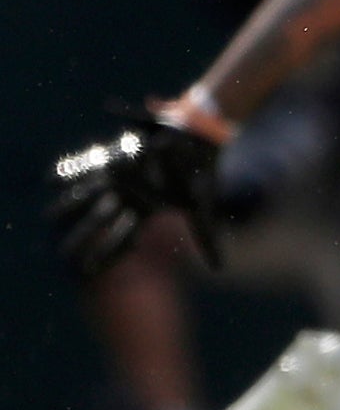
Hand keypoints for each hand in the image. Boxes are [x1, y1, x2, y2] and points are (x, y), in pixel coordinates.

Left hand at [49, 114, 224, 279]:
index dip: (105, 257)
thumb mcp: (203, 206)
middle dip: (81, 237)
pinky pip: (84, 165)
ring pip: (86, 197)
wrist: (196, 135)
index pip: (122, 240)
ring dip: (69, 206)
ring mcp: (118, 178)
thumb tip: (219, 270)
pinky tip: (50, 179)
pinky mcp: (112, 156)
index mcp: (145, 212)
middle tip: (62, 254)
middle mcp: (128, 198)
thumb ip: (207, 237)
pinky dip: (67, 171)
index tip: (87, 274)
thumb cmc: (199, 172)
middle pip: (98, 223)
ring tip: (49, 218)